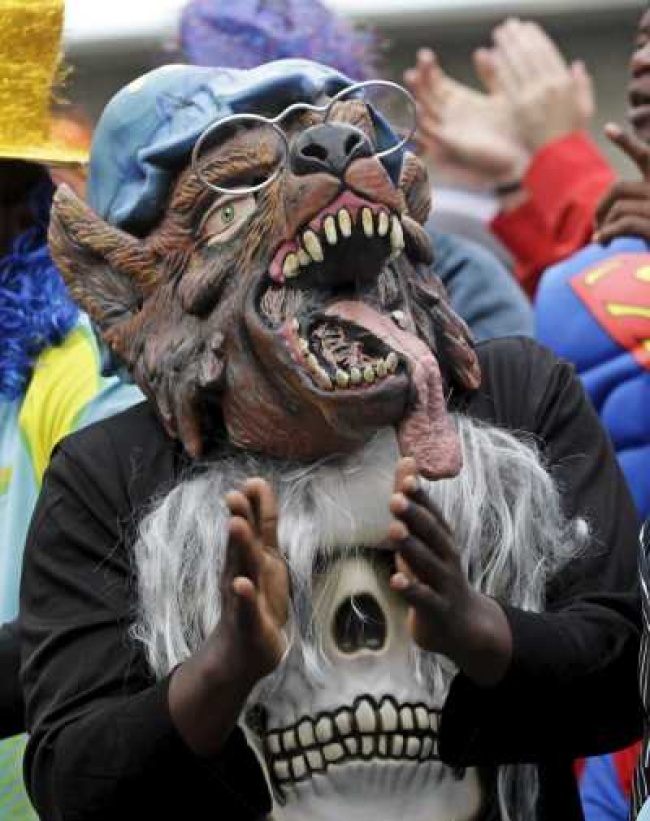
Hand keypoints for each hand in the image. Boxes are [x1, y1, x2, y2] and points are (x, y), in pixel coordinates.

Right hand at [219, 478, 289, 682]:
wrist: (244, 653)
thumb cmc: (256, 600)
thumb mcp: (264, 559)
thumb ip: (262, 525)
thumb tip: (257, 485)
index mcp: (252, 558)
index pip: (257, 527)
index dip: (257, 505)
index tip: (254, 481)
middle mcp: (243, 572)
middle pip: (244, 542)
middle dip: (241, 518)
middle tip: (235, 494)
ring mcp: (244, 598)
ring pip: (243, 569)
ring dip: (240, 547)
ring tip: (236, 524)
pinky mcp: (248, 623)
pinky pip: (246, 608)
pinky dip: (243, 596)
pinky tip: (241, 584)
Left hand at [388, 458, 511, 686]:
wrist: (463, 626)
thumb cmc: (436, 575)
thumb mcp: (425, 539)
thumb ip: (412, 502)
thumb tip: (406, 460)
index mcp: (443, 539)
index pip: (432, 513)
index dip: (420, 496)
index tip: (407, 477)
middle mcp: (447, 557)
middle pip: (431, 534)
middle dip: (415, 516)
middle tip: (396, 499)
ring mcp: (444, 584)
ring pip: (427, 564)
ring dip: (411, 547)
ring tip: (393, 531)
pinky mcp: (437, 609)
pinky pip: (424, 599)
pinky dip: (411, 590)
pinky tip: (396, 581)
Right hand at [404, 48, 528, 188]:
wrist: (522, 153)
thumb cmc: (514, 127)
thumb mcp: (503, 93)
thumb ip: (492, 74)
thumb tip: (482, 51)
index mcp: (461, 101)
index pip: (436, 83)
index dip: (428, 69)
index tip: (424, 54)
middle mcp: (451, 115)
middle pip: (427, 94)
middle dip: (421, 77)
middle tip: (420, 59)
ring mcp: (449, 129)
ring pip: (425, 110)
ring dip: (417, 94)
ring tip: (412, 76)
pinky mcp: (451, 142)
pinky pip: (432, 131)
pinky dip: (422, 120)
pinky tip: (418, 106)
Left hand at [492, 19, 593, 152]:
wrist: (560, 160)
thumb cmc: (572, 138)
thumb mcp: (584, 109)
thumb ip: (582, 85)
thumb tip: (576, 65)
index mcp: (564, 83)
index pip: (548, 53)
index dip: (536, 38)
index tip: (527, 28)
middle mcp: (549, 86)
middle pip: (530, 54)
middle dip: (518, 37)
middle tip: (508, 26)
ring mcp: (533, 97)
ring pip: (518, 64)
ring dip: (507, 46)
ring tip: (498, 34)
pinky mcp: (518, 108)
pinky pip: (507, 82)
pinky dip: (500, 67)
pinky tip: (492, 55)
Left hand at [594, 123, 649, 243]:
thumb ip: (637, 206)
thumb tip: (603, 218)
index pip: (645, 155)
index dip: (626, 142)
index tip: (608, 127)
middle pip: (618, 188)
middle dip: (600, 206)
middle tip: (595, 224)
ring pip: (617, 209)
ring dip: (604, 226)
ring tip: (601, 240)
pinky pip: (621, 224)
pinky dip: (607, 234)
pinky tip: (603, 242)